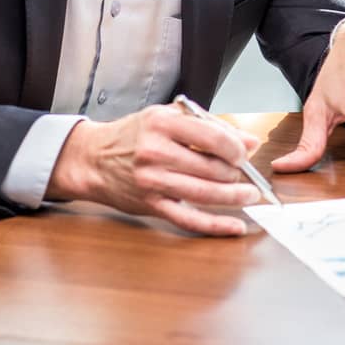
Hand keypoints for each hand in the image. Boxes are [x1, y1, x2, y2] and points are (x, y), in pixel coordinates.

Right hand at [46, 103, 261, 235]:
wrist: (94, 159)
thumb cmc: (135, 136)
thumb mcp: (169, 118)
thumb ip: (211, 127)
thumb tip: (250, 143)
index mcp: (163, 124)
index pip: (214, 138)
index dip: (237, 148)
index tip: (244, 153)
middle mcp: (156, 152)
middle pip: (213, 168)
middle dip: (236, 173)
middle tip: (244, 173)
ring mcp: (153, 181)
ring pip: (206, 194)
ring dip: (234, 196)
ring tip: (248, 195)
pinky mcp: (151, 205)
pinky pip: (190, 219)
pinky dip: (216, 225)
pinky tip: (235, 226)